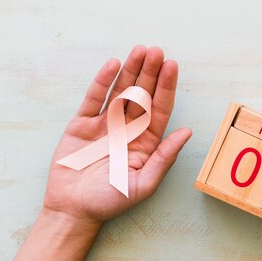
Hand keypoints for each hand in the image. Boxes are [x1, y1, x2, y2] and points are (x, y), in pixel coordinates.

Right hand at [43, 45, 191, 225]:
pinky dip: (103, 81)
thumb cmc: (111, 200)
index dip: (166, 86)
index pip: (160, 107)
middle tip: (157, 50)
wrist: (73, 210)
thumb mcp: (144, 183)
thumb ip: (165, 157)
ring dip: (131, 71)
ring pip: (121, 91)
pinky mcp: (83, 123)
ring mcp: (106, 123)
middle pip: (142, 94)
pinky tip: (113, 65)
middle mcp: (129, 127)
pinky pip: (94, 98)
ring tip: (140, 50)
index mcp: (147, 140)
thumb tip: (187, 132)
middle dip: (150, 72)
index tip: (172, 65)